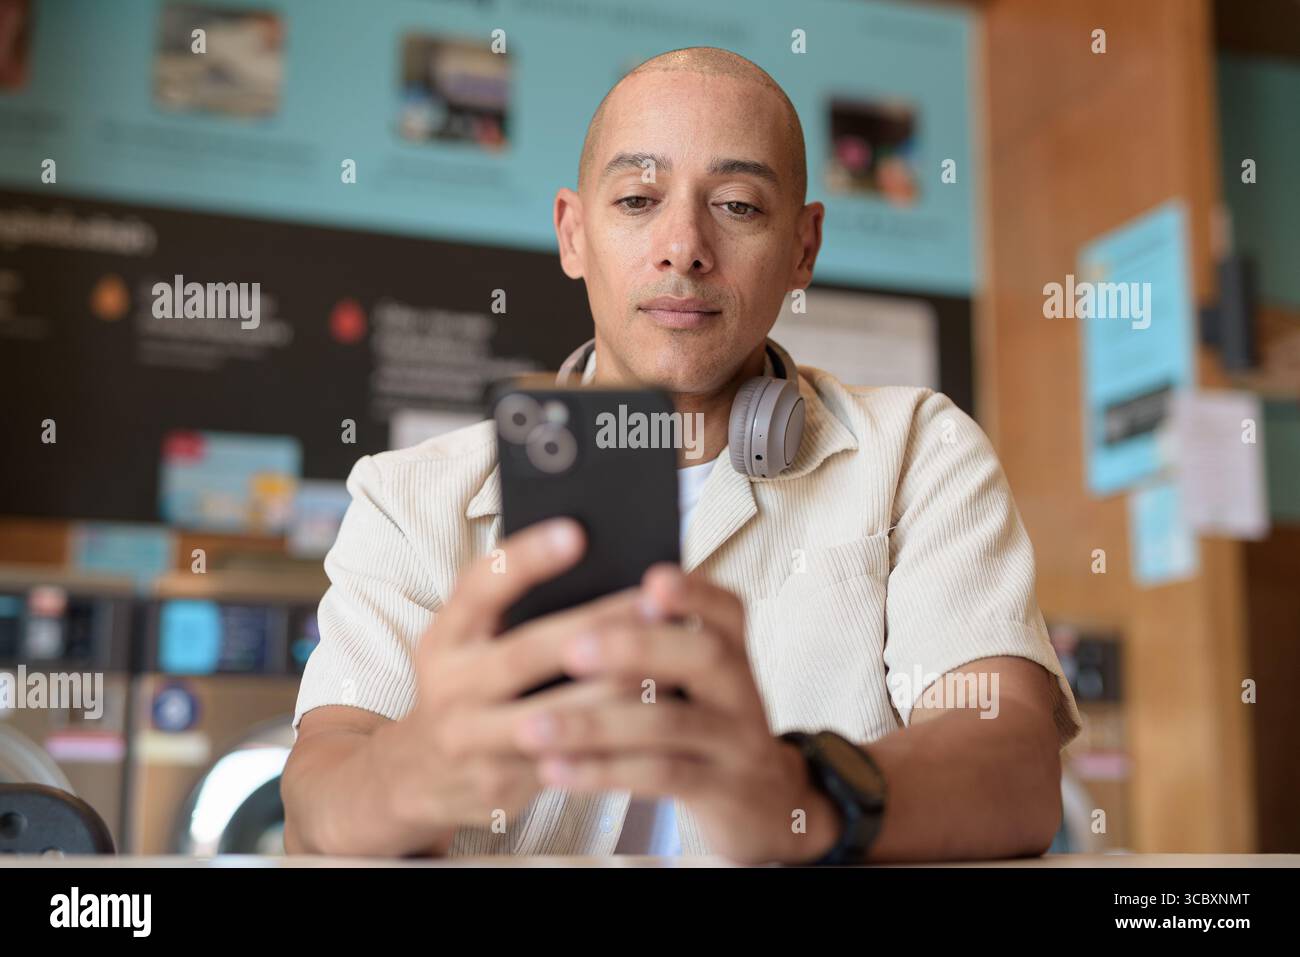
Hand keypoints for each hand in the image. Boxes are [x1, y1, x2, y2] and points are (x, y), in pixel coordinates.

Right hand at [382, 517, 649, 839]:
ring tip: (669, 662)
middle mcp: (452, 685)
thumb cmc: (466, 685)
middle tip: (653, 604)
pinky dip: (613, 740)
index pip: (480, 586)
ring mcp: (472, 739)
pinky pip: (568, 760)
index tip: (577, 532)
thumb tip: (597, 561)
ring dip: (616, 689)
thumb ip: (512, 607)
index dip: (527, 558)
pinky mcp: (501, 783)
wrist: (416, 775)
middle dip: (596, 626)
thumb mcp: (466, 641)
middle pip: (527, 651)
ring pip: (554, 715)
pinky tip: (654, 720)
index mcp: (446, 636)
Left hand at [503, 563, 844, 863]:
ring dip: (595, 723)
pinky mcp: (720, 789)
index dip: (694, 593)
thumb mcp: (690, 679)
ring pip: (670, 724)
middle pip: (704, 656)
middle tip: (571, 650)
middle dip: (637, 648)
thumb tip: (565, 615)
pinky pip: (660, 776)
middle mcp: (741, 689)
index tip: (651, 580)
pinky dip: (602, 771)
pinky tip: (554, 769)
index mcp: (732, 648)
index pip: (726, 609)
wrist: (760, 799)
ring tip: (532, 726)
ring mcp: (736, 741)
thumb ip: (649, 645)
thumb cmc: (699, 721)